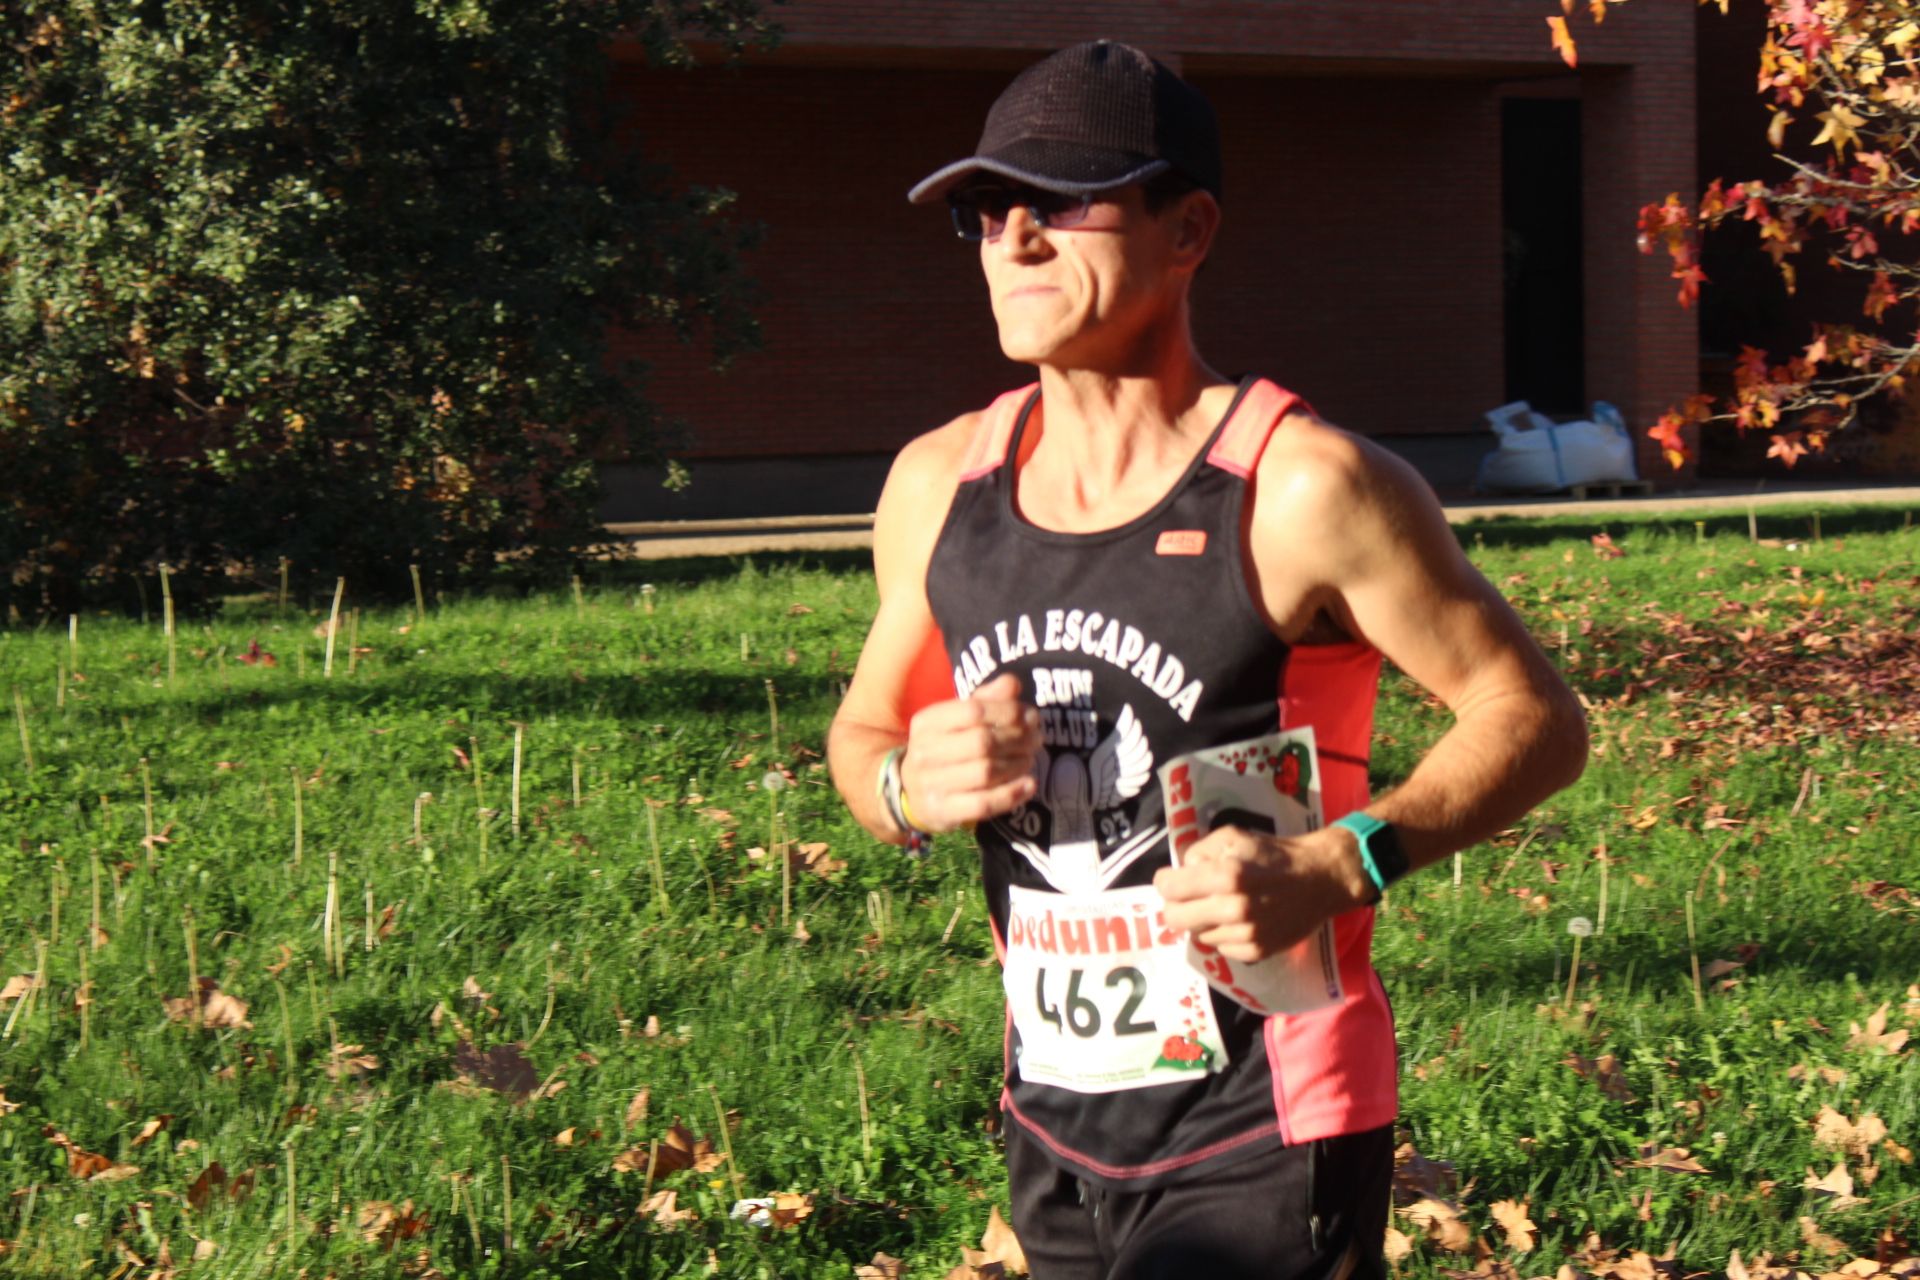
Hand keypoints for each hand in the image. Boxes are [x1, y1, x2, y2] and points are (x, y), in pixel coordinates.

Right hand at [899, 672, 1041, 831]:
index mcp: (927, 722)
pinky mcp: (943, 811)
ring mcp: (931, 784)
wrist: (911, 791)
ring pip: (985, 773)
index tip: (1030, 716)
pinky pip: (983, 804)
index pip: (973, 710)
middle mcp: (925, 751)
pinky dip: (1011, 794)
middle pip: (982, 742)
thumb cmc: (943, 747)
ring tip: (1029, 759)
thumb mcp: (955, 720)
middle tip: (1037, 739)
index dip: (1007, 712)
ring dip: (1017, 765)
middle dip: (1017, 739)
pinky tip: (1029, 784)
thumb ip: (985, 699)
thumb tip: (1012, 684)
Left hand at [1153, 825, 1373, 961]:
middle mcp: (1232, 908)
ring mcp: (1244, 934)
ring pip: (1198, 934)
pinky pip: (1222, 947)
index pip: (1169, 889)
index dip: (1165, 882)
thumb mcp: (1234, 836)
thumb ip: (1200, 850)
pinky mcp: (1256, 952)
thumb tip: (1181, 870)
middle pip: (1175, 918)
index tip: (1170, 880)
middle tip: (1187, 897)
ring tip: (1223, 906)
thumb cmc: (1274, 854)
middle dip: (1176, 905)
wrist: (1319, 879)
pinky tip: (1240, 920)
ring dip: (1203, 921)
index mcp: (1224, 876)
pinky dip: (1224, 934)